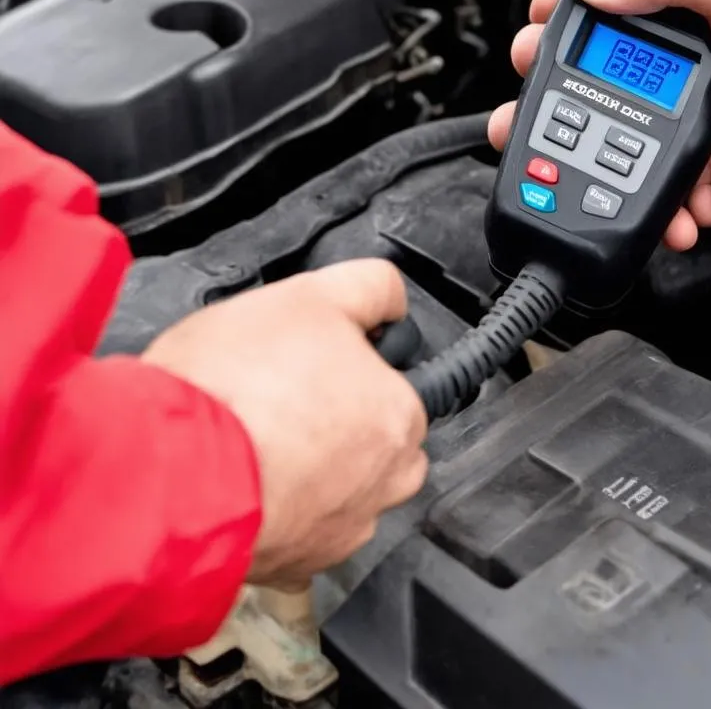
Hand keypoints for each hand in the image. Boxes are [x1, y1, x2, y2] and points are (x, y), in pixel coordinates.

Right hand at [144, 260, 426, 587]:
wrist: (165, 473)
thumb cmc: (235, 387)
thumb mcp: (311, 295)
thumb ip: (370, 288)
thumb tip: (391, 300)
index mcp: (398, 418)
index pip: (398, 388)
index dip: (353, 367)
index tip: (313, 363)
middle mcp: (382, 485)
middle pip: (375, 445)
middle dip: (339, 424)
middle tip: (280, 397)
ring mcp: (338, 534)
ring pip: (337, 493)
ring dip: (308, 472)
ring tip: (253, 441)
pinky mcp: (291, 567)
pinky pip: (294, 533)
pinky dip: (275, 511)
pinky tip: (240, 481)